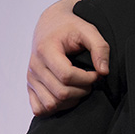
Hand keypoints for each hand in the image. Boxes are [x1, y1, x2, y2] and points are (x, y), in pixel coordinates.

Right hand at [27, 0, 107, 115]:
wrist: (51, 24)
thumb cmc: (71, 27)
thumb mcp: (88, 30)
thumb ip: (100, 48)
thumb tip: (104, 72)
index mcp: (45, 50)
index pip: (67, 76)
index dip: (87, 78)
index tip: (97, 73)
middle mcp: (34, 66)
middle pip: (60, 93)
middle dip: (82, 90)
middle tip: (91, 81)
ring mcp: (31, 78)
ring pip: (51, 104)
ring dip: (71, 101)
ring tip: (80, 87)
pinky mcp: (30, 86)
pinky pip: (40, 109)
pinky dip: (56, 108)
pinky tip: (67, 96)